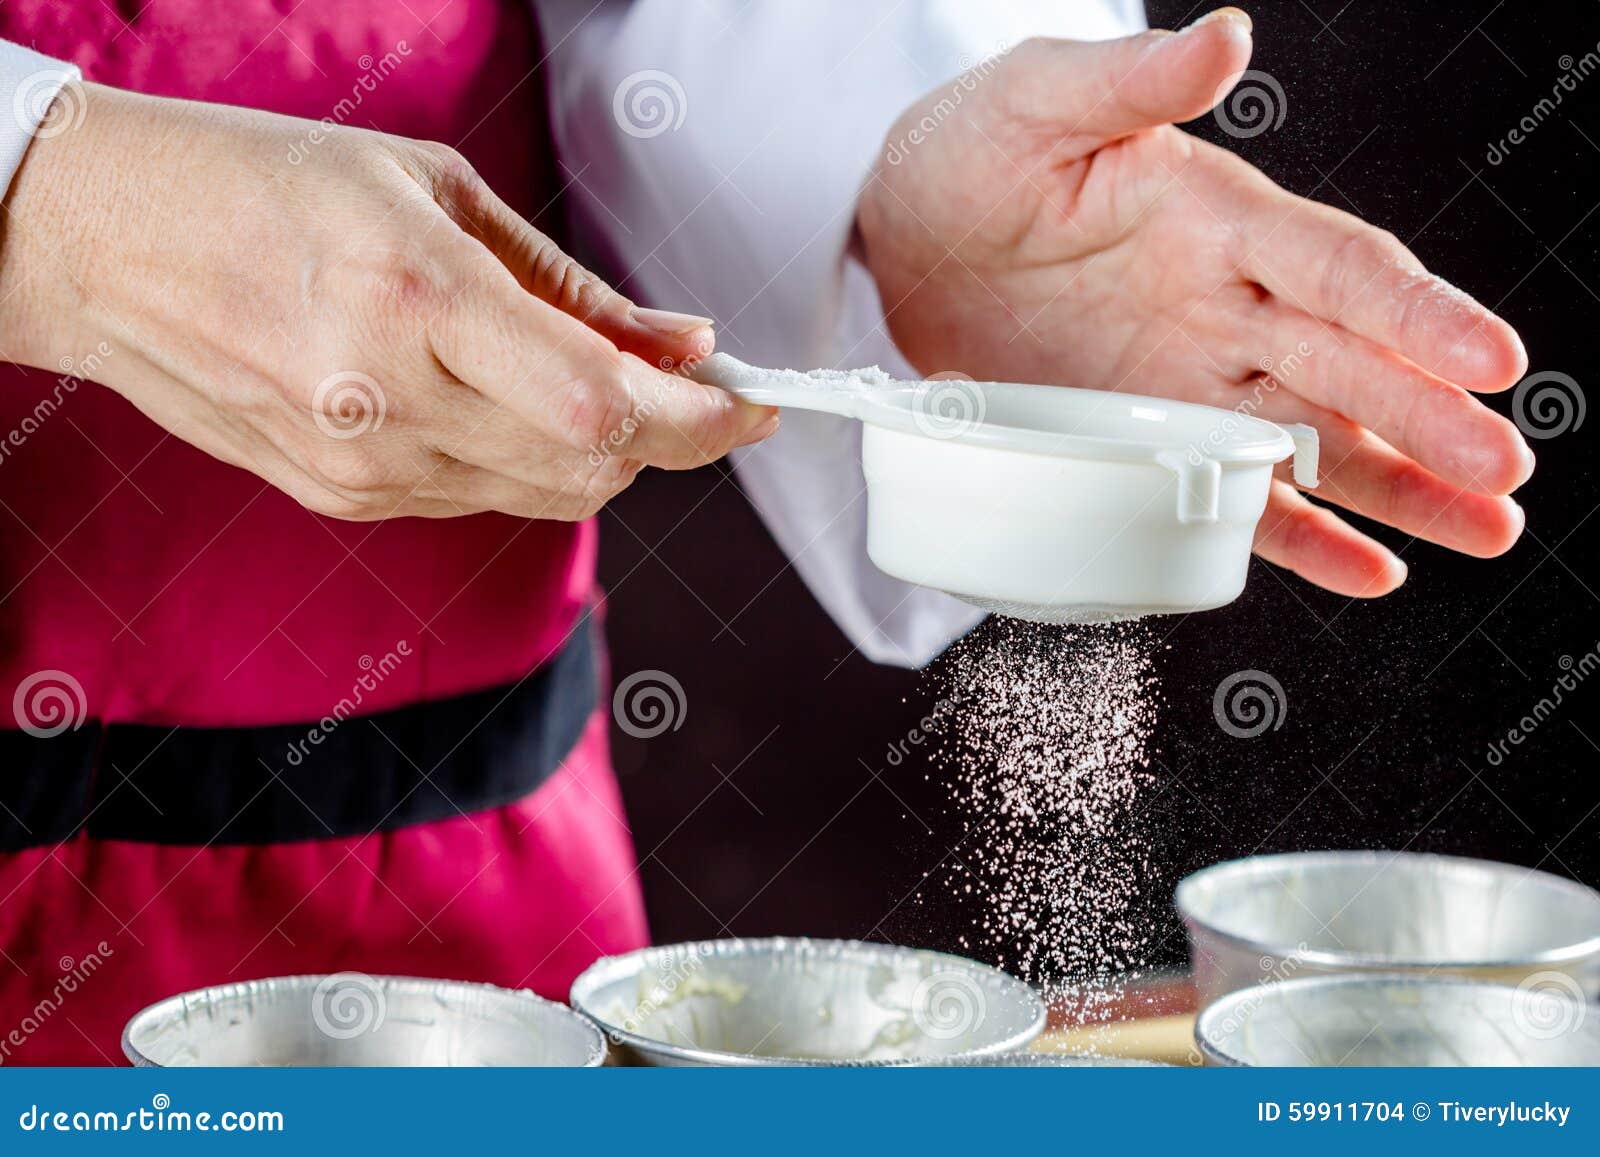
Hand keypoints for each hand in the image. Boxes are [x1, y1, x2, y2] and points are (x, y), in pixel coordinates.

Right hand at [0, 83, 774, 520]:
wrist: (106, 247)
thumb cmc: (266, 186)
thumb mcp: (433, 190)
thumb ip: (570, 287)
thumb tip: (683, 343)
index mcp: (419, 299)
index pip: (609, 406)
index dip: (704, 419)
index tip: (754, 402)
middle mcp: (392, 402)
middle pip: (598, 467)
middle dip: (675, 437)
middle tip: (697, 388)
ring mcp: (364, 467)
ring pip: (551, 495)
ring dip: (610, 453)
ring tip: (607, 385)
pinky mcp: (344, 498)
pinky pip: (485, 498)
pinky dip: (533, 462)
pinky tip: (517, 406)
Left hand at [859, 9, 1531, 597]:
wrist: (895, 234)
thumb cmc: (970, 151)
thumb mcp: (1038, 99)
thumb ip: (1131, 81)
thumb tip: (1223, 39)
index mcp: (1217, 217)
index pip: (1337, 267)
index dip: (1416, 315)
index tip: (1491, 359)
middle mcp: (1224, 303)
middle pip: (1347, 366)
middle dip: (1427, 419)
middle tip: (1504, 472)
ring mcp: (1190, 379)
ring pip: (1315, 438)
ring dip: (1397, 485)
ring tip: (1481, 529)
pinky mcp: (1147, 438)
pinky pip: (1234, 493)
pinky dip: (1296, 533)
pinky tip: (1365, 569)